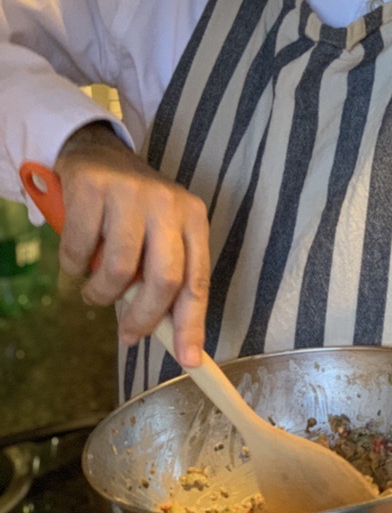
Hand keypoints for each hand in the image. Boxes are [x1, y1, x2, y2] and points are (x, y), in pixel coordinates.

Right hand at [54, 121, 208, 364]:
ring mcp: (131, 193)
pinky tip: (77, 263)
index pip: (197, 279)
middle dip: (145, 318)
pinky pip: (80, 249)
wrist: (98, 154)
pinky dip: (74, 268)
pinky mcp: (93, 188)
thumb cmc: (133, 208)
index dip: (193, 323)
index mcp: (193, 219)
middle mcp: (168, 204)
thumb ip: (164, 278)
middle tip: (129, 334)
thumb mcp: (159, 236)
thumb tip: (169, 336)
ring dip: (102, 294)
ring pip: (120, 269)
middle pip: (164, 278)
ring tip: (96, 293)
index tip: (189, 359)